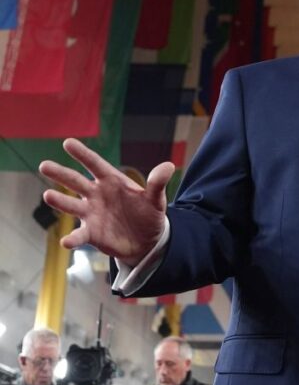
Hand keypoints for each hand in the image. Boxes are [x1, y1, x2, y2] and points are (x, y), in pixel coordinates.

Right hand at [39, 139, 174, 265]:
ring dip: (60, 201)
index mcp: (111, 181)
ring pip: (71, 205)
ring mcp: (91, 213)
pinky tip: (66, 241)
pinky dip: (72, 238)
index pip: (95, 164)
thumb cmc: (148, 214)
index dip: (83, 154)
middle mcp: (96, 195)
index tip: (68, 142)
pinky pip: (79, 235)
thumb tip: (168, 166)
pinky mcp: (91, 233)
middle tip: (44, 165)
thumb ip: (157, 183)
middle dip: (61, 174)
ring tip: (48, 196)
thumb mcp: (155, 199)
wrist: (147, 241)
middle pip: (76, 181)